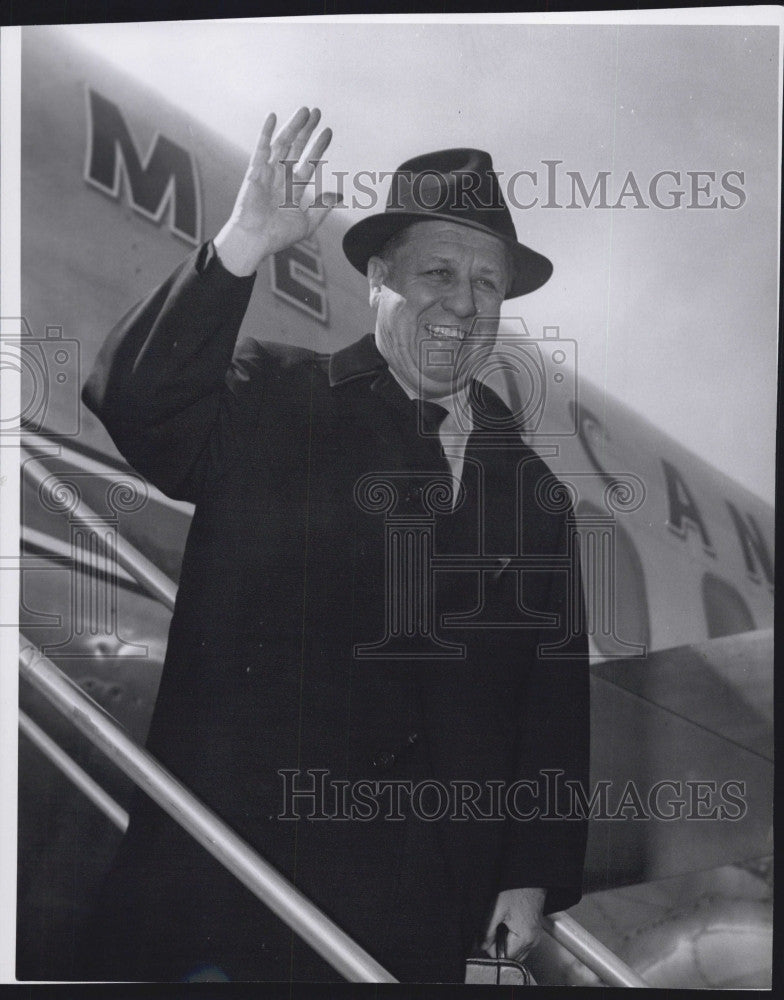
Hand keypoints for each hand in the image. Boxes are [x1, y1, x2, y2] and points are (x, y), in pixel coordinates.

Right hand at [214, 106, 339, 275]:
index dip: (319, 146)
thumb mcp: (307, 223)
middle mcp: (281, 177)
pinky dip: (266, 132)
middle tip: (317, 112)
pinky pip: (261, 148)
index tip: (328, 132)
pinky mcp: (254, 171)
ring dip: (293, 126)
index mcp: (293, 188)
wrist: (255, 240)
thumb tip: (340, 195)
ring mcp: (267, 172)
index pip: (309, 161)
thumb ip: (322, 207)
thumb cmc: (278, 236)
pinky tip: (273, 116)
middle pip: (296, 147)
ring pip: (282, 143)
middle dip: (307, 130)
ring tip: (304, 111)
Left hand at [479, 887, 545, 962]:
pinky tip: (507, 923)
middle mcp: (533, 941)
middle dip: (499, 946)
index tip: (486, 936)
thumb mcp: (496, 909)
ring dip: (506, 943)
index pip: (504, 958)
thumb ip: (487, 931)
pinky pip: (521, 943)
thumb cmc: (516, 889)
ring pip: (516, 951)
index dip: (491, 948)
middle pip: (511, 957)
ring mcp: (535, 936)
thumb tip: (482, 946)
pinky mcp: (534, 930)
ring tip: (501, 925)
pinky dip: (512, 938)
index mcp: (524, 938)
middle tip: (492, 929)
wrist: (529, 877)